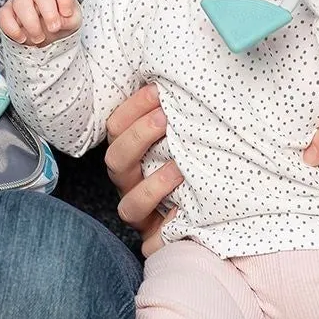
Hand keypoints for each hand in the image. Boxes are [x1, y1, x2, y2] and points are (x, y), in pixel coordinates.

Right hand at [0, 0, 81, 45]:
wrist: (47, 36)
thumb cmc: (61, 22)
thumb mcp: (72, 22)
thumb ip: (70, 20)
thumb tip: (60, 21)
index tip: (66, 14)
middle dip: (49, 12)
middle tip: (53, 28)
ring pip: (21, 2)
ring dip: (31, 24)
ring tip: (39, 38)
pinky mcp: (6, 12)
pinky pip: (3, 15)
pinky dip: (13, 29)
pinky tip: (22, 38)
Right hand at [104, 84, 182, 255]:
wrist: (203, 212)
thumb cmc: (188, 159)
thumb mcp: (178, 133)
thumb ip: (172, 110)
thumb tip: (179, 77)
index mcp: (129, 153)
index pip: (115, 127)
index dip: (132, 108)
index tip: (157, 89)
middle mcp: (130, 183)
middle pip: (116, 161)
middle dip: (138, 137)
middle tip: (165, 118)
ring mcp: (142, 213)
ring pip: (129, 206)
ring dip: (154, 185)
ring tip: (179, 167)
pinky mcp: (158, 239)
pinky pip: (154, 242)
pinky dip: (168, 230)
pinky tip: (187, 211)